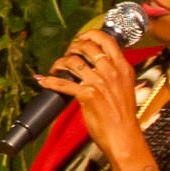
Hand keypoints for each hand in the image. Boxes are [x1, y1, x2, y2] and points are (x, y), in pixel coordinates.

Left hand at [33, 28, 145, 163]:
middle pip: (87, 47)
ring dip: (59, 62)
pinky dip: (49, 81)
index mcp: (123, 67)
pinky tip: (44, 80)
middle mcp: (112, 71)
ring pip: (73, 62)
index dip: (89, 35)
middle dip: (72, 48)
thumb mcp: (125, 87)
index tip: (79, 38)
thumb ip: (115, 73)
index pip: (107, 40)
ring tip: (56, 68)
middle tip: (66, 55)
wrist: (123, 135)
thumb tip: (100, 64)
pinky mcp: (87, 95)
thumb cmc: (123, 115)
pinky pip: (63, 83)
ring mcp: (99, 82)